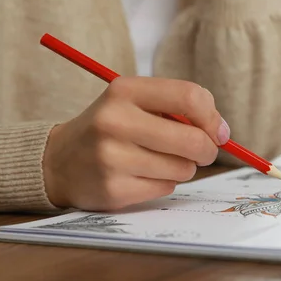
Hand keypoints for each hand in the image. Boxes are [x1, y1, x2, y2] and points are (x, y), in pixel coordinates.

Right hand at [42, 77, 229, 210]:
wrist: (59, 161)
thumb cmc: (113, 127)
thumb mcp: (136, 101)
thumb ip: (179, 107)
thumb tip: (221, 132)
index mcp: (124, 90)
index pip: (191, 97)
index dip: (213, 117)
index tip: (217, 131)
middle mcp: (115, 121)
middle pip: (193, 140)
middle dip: (207, 149)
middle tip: (201, 152)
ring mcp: (112, 158)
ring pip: (183, 168)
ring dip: (182, 167)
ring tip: (157, 160)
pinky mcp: (113, 190)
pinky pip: (166, 188)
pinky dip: (163, 183)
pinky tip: (140, 175)